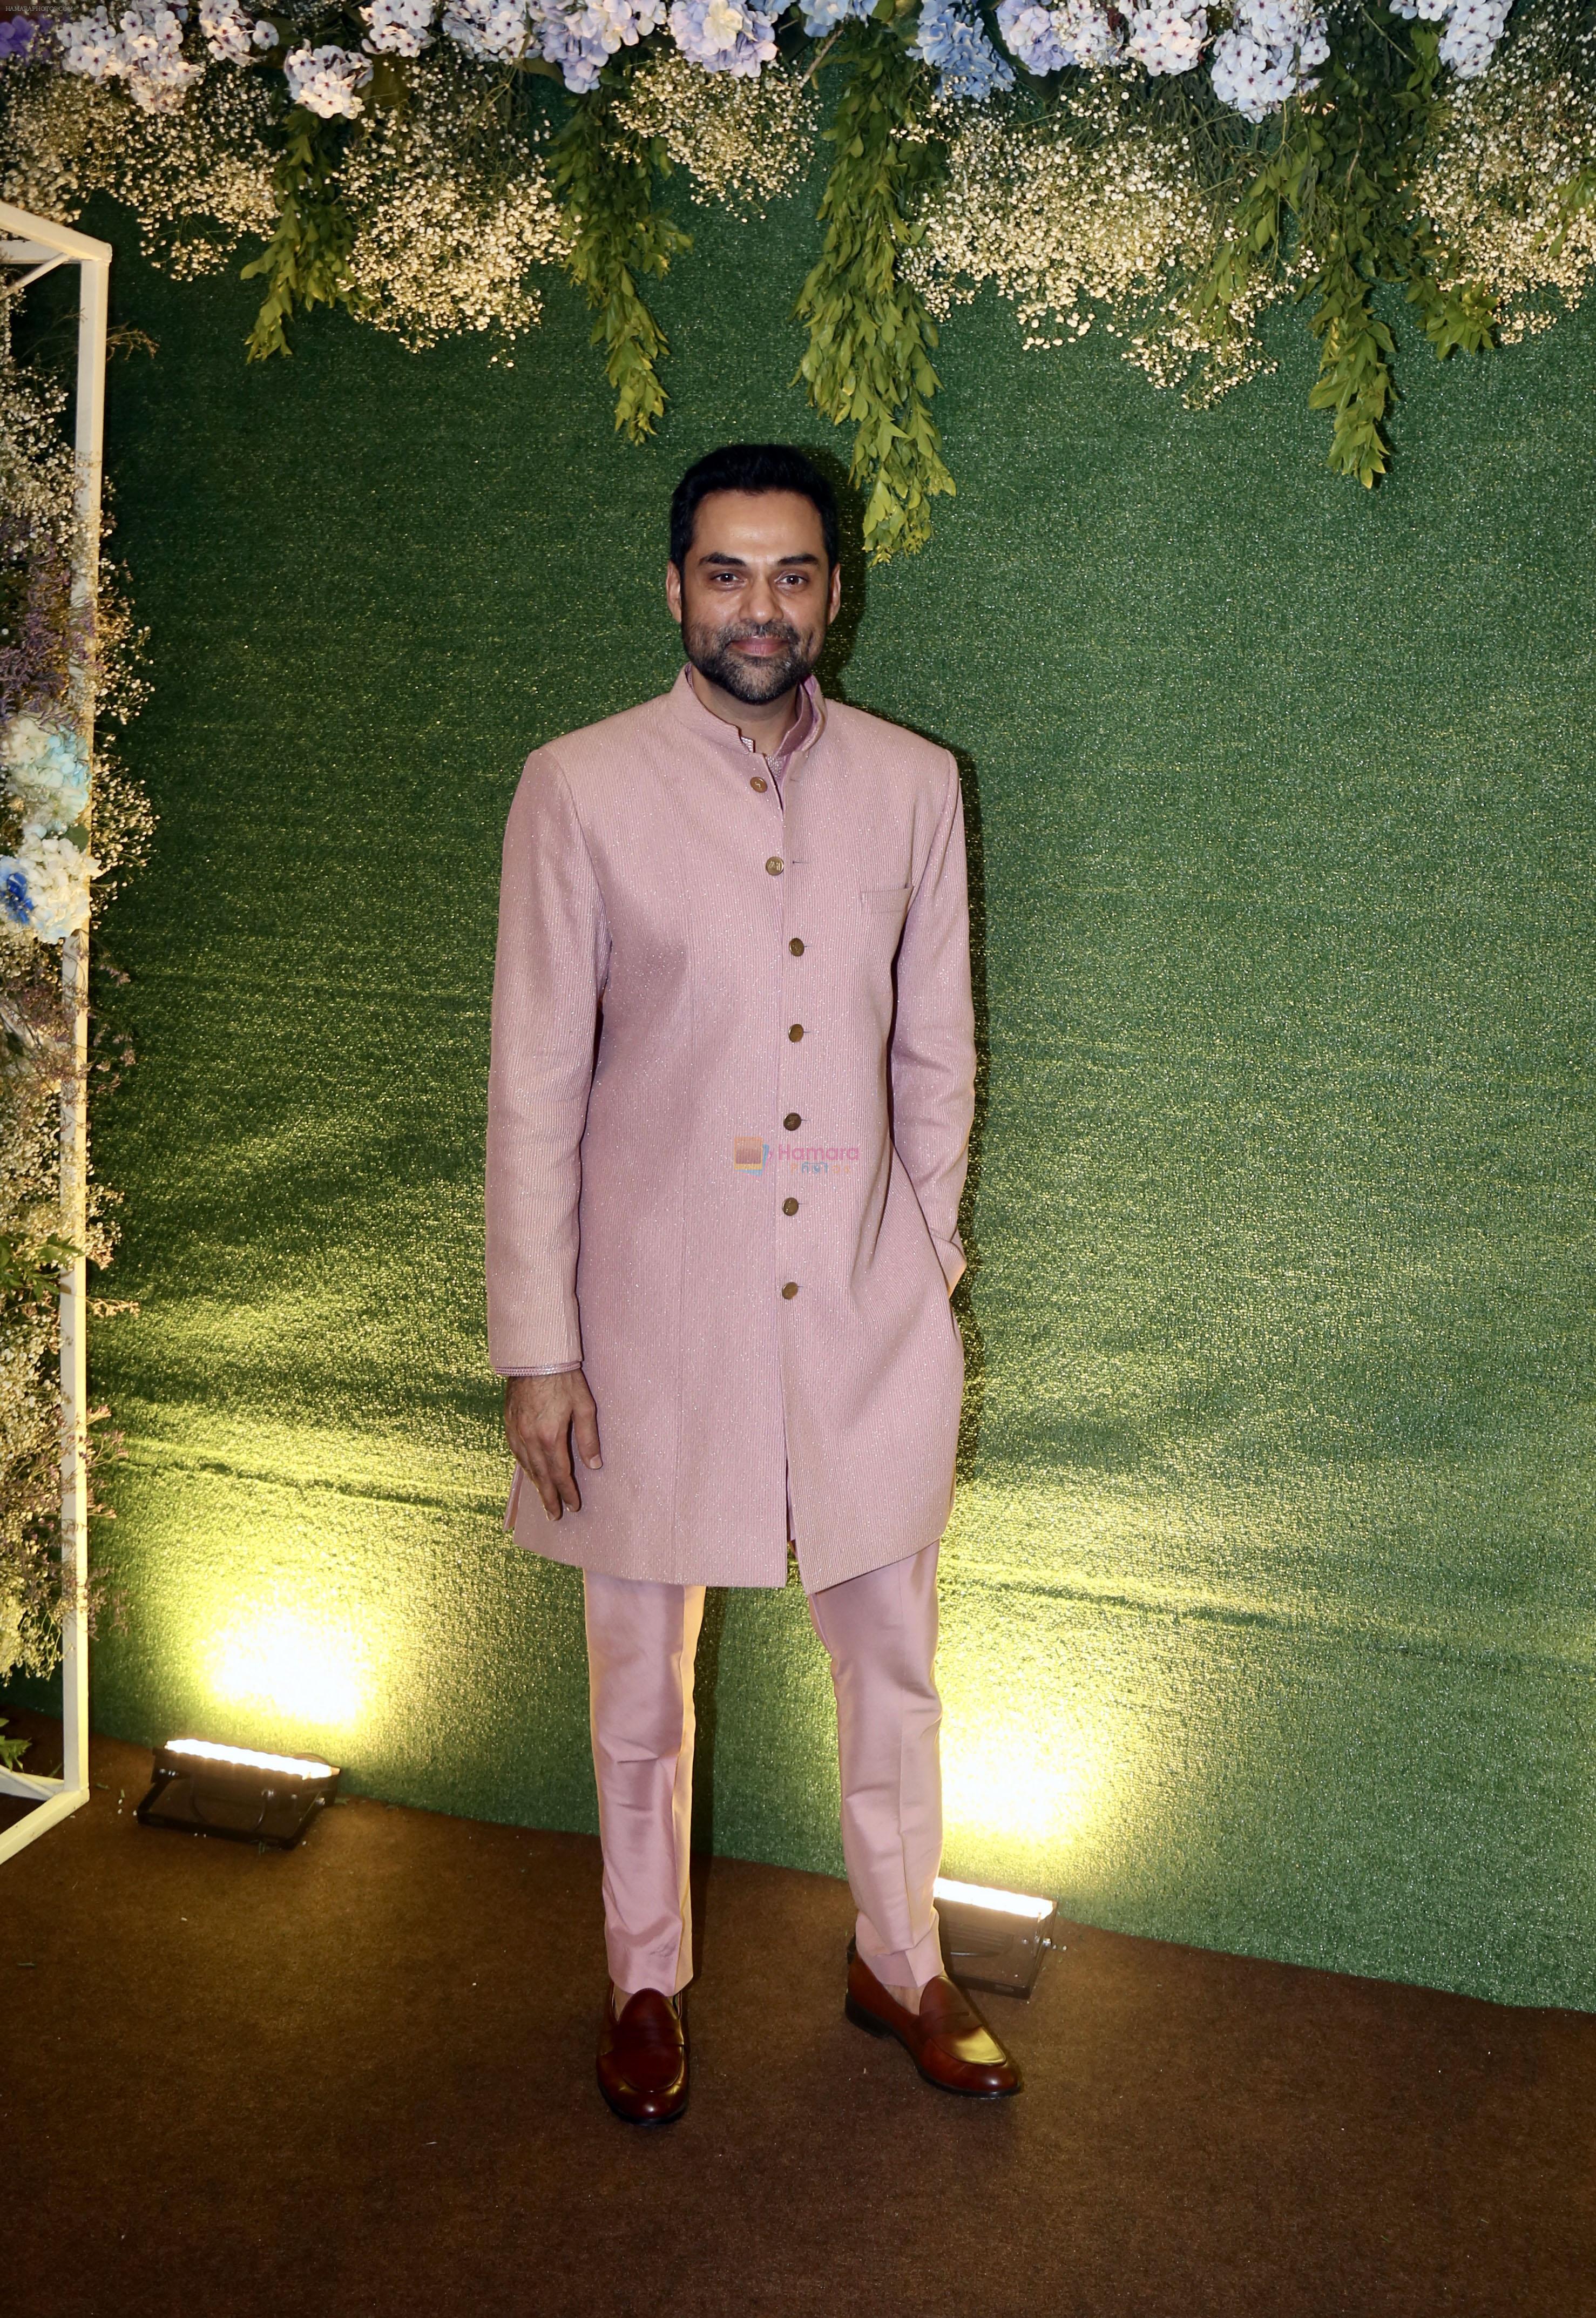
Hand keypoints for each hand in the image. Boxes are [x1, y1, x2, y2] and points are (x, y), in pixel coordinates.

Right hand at [504, 1371, 601, 1520]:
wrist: (534, 1356)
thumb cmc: (563, 1378)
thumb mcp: (584, 1406)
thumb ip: (588, 1438)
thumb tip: (594, 1465)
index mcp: (550, 1436)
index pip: (560, 1474)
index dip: (567, 1493)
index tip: (573, 1506)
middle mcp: (530, 1439)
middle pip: (541, 1476)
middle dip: (549, 1498)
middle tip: (554, 1516)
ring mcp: (516, 1432)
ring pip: (526, 1467)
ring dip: (536, 1485)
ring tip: (543, 1498)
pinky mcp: (508, 1423)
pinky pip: (516, 1453)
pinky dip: (524, 1467)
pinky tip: (529, 1471)